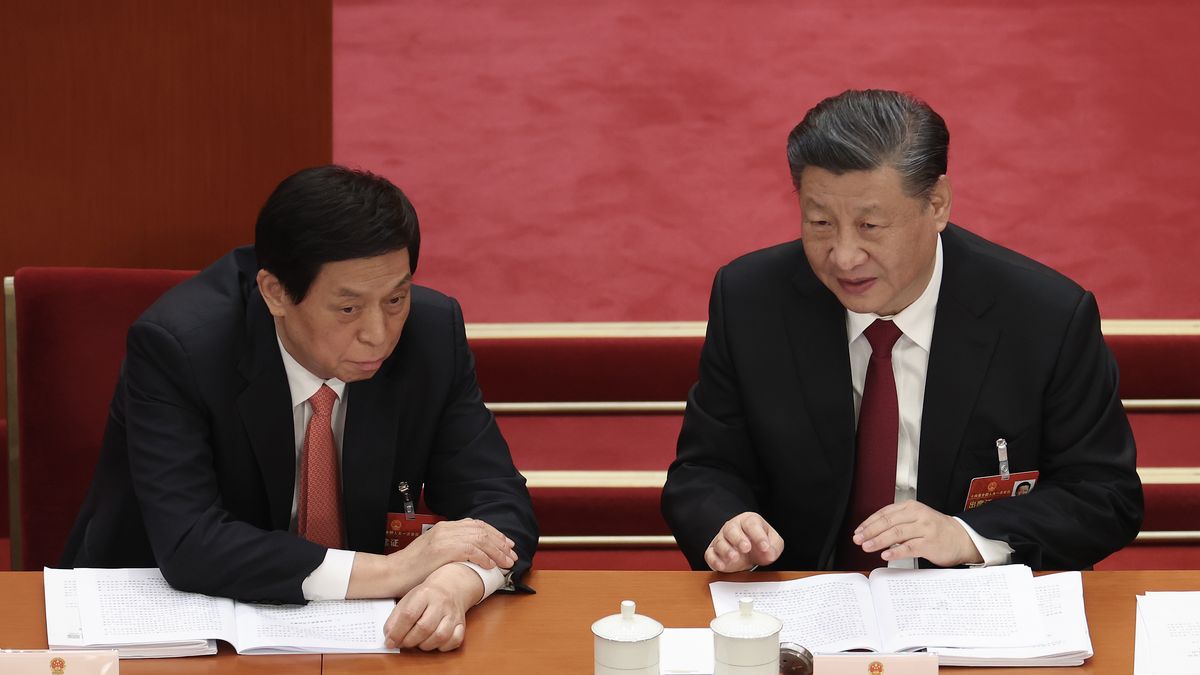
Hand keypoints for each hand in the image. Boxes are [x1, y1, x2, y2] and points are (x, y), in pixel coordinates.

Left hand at [384, 563, 481, 651]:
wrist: (452, 585)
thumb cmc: (426, 595)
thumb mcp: (408, 599)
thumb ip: (396, 618)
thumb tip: (388, 638)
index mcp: (424, 593)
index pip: (408, 615)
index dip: (397, 632)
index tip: (389, 642)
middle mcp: (441, 603)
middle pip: (424, 627)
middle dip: (409, 641)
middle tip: (403, 643)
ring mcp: (453, 614)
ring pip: (440, 636)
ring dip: (425, 645)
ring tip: (418, 642)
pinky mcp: (462, 624)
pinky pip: (455, 641)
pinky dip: (442, 647)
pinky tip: (434, 642)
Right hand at [398, 518, 516, 578]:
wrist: (393, 573)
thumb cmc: (413, 569)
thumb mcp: (435, 553)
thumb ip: (453, 548)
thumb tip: (474, 554)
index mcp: (446, 527)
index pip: (477, 525)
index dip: (495, 534)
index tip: (507, 545)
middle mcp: (447, 528)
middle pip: (482, 530)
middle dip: (501, 543)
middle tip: (512, 555)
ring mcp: (444, 537)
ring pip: (480, 539)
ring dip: (497, 551)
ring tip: (507, 563)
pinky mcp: (442, 549)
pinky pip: (471, 550)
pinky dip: (484, 557)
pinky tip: (491, 565)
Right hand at [704, 512, 783, 571]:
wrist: (749, 551)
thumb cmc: (760, 543)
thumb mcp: (774, 543)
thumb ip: (774, 547)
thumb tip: (768, 553)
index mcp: (749, 521)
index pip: (751, 524)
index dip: (758, 535)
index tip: (765, 547)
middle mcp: (733, 528)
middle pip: (731, 529)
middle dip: (738, 539)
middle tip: (746, 548)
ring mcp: (722, 539)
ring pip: (719, 542)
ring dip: (726, 550)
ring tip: (734, 558)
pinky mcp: (714, 552)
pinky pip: (710, 554)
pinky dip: (714, 560)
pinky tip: (722, 566)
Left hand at [853, 500, 981, 566]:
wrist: (962, 538)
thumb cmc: (936, 529)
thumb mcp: (916, 518)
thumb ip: (897, 521)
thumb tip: (872, 531)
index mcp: (911, 507)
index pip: (884, 513)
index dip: (869, 522)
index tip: (858, 531)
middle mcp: (917, 515)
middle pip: (888, 522)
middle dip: (870, 531)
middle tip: (858, 539)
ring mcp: (924, 529)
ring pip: (896, 533)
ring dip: (878, 541)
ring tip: (867, 546)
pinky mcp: (929, 543)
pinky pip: (909, 547)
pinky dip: (896, 551)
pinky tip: (885, 554)